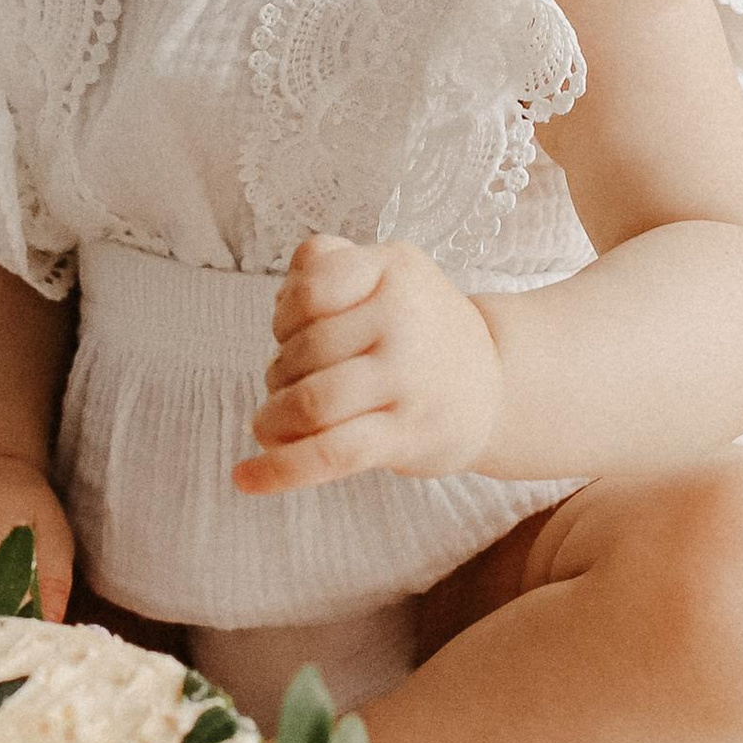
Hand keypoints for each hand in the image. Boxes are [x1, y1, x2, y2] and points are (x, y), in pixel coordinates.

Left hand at [236, 234, 505, 496]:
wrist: (496, 388)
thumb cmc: (419, 330)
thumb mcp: (386, 275)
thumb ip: (328, 263)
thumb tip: (289, 284)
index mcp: (394, 267)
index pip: (309, 287)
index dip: (284, 315)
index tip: (291, 332)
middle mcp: (405, 316)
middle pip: (302, 350)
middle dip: (279, 372)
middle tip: (290, 383)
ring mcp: (407, 377)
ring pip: (309, 402)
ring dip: (274, 417)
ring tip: (273, 423)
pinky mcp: (406, 434)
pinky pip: (330, 452)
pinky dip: (280, 469)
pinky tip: (246, 478)